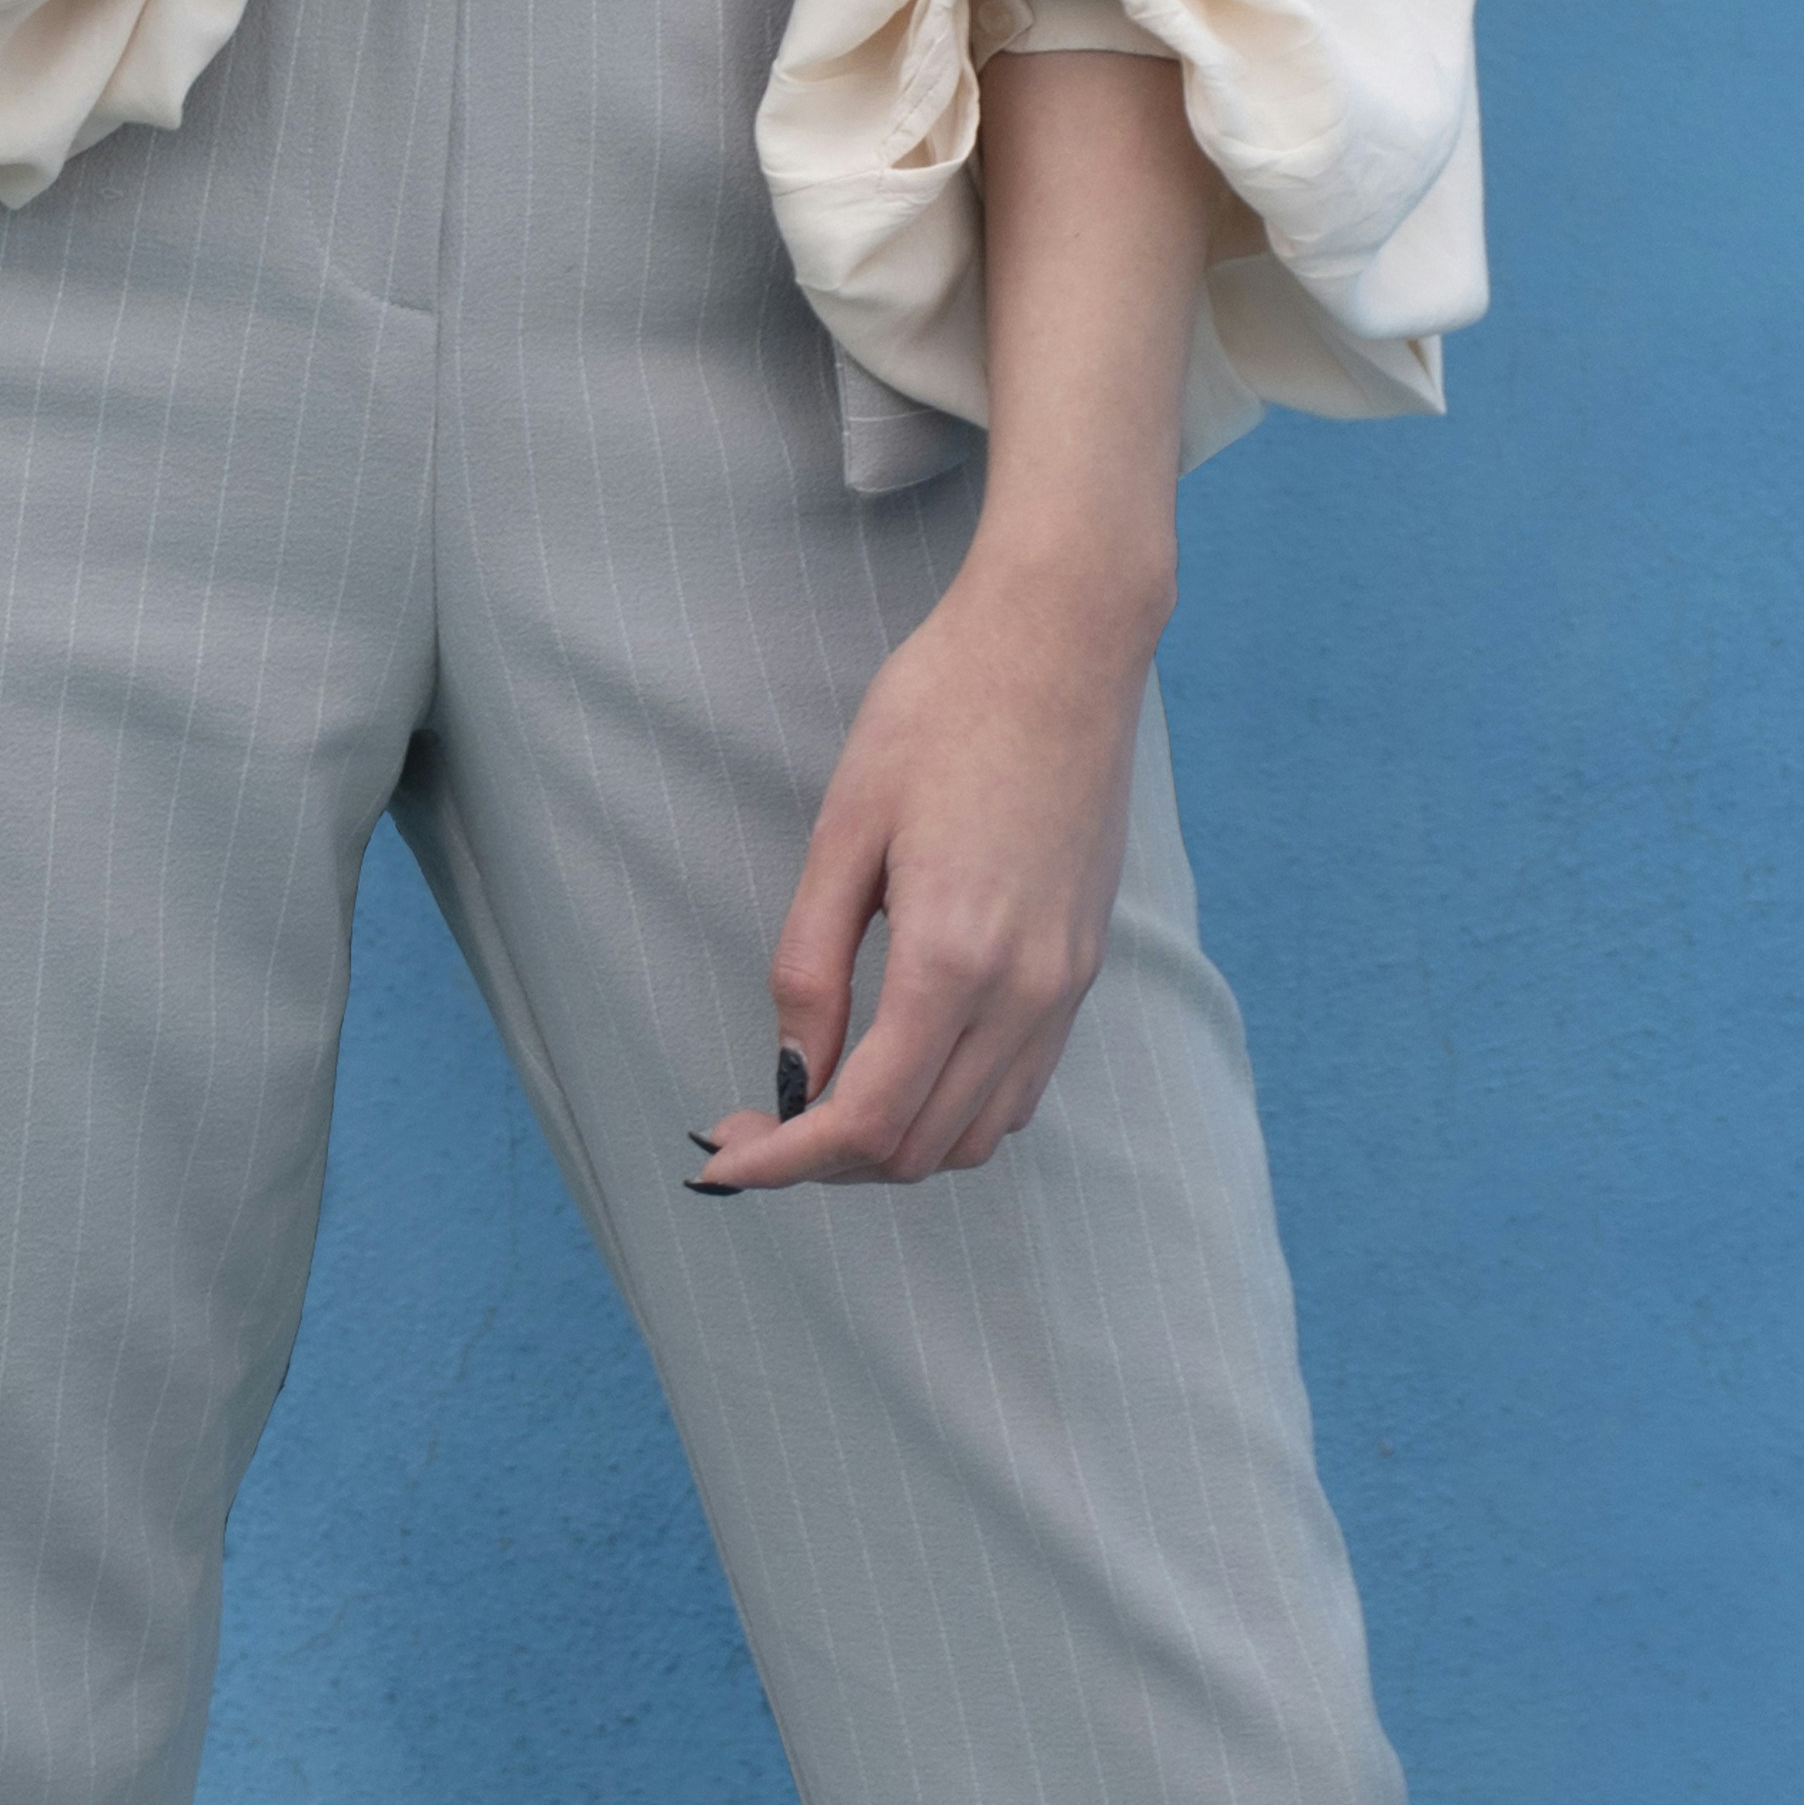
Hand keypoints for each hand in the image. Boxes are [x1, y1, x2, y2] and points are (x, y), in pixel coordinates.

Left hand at [692, 541, 1161, 1193]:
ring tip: (818, 1101)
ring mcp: (1065, 985)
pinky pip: (1019, 1088)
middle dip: (823, 1160)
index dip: (781, 1162)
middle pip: (917, 1149)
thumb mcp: (844, 831)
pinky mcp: (1084, 966)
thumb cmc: (939, 712)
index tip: (719, 1160)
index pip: (861, 1121)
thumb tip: (789, 1076)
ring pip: (975, 1136)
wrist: (1061, 642)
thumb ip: (810, 968)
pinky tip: (898, 1066)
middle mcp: (1024, 992)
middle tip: (750, 1122)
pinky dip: (952, 1110)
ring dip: (891, 1144)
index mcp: (953, 959)